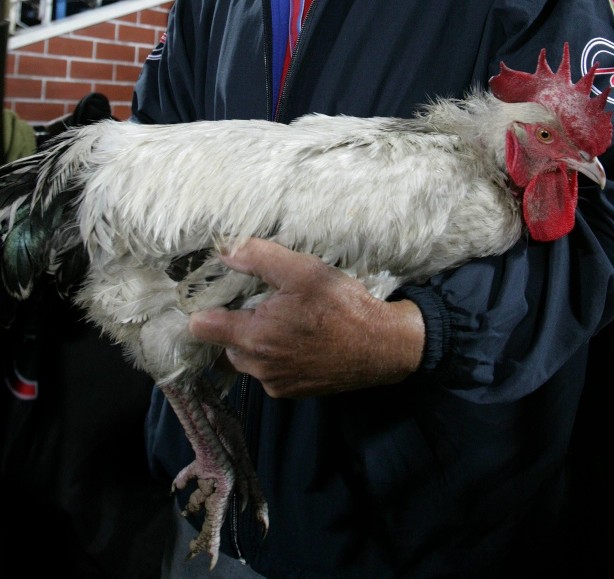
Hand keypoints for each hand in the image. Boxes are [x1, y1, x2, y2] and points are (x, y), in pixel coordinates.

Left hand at [189, 238, 424, 398]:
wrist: (383, 347)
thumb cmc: (343, 307)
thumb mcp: (303, 271)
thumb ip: (258, 258)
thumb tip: (224, 250)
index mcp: (254, 337)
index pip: (201, 327)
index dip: (204, 307)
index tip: (217, 294)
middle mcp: (259, 367)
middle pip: (225, 343)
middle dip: (236, 323)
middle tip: (261, 301)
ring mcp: (276, 384)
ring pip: (248, 359)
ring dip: (258, 340)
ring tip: (284, 318)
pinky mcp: (294, 392)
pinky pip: (271, 372)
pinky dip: (278, 356)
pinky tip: (300, 338)